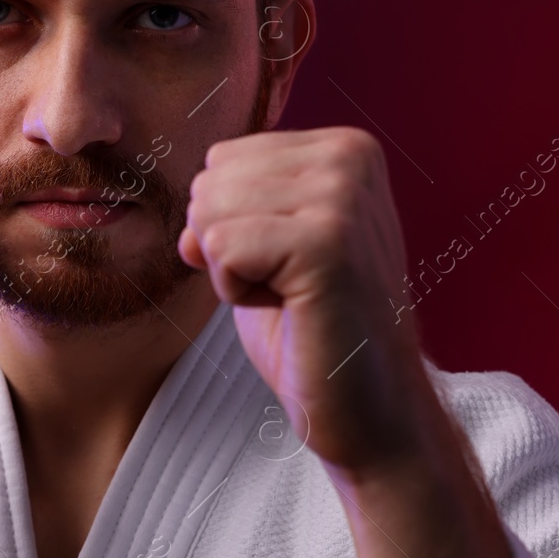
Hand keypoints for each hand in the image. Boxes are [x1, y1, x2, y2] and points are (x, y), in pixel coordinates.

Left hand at [177, 127, 438, 475]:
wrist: (371, 409)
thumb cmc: (316, 332)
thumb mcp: (266, 250)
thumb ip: (228, 211)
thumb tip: (187, 220)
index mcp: (344, 148)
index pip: (222, 158)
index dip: (233, 225)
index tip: (289, 266)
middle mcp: (350, 159)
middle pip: (211, 179)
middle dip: (226, 245)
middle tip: (289, 289)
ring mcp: (343, 197)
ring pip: (210, 210)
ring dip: (232, 271)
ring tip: (291, 298)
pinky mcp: (327, 242)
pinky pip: (222, 247)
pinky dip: (236, 291)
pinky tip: (289, 310)